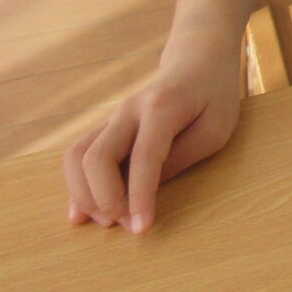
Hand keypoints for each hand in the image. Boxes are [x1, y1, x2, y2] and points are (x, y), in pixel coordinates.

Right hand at [62, 45, 240, 234]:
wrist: (197, 61)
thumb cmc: (213, 96)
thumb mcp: (215, 128)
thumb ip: (180, 158)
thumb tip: (143, 190)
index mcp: (162, 107)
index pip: (143, 157)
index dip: (139, 197)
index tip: (142, 229)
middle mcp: (128, 111)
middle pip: (95, 157)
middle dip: (104, 199)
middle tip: (126, 225)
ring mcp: (112, 118)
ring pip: (75, 156)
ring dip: (83, 195)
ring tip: (107, 221)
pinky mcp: (106, 128)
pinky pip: (78, 157)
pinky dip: (77, 187)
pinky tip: (83, 213)